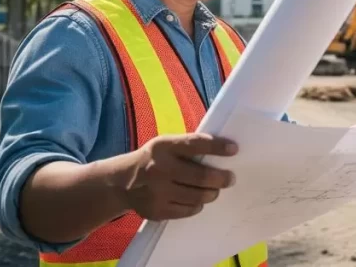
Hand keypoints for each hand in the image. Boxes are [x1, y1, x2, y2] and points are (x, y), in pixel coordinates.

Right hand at [117, 133, 237, 220]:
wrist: (122, 183)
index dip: (217, 147)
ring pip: (197, 196)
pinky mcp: (157, 211)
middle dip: (221, 178)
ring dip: (211, 193)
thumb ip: (188, 146)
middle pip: (201, 176)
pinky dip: (197, 205)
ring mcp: (157, 193)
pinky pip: (188, 210)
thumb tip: (222, 151)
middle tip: (230, 178)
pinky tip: (197, 199)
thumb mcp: (165, 145)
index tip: (234, 149)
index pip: (195, 144)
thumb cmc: (153, 160)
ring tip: (214, 190)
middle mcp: (159, 169)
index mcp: (164, 147)